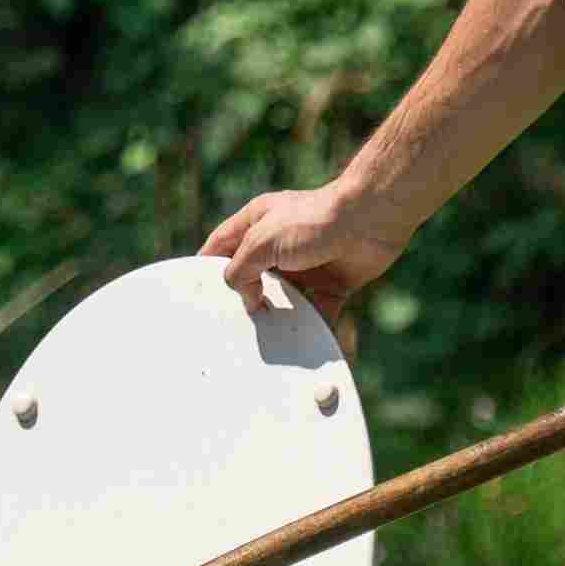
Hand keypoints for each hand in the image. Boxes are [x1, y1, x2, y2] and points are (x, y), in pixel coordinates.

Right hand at [201, 182, 408, 344]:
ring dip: (275, 317)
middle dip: (241, 298)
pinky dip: (311, 328)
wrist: (370, 221)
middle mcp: (280, 243)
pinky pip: (317, 311)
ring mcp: (307, 264)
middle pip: (252, 275)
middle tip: (226, 324)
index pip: (222, 245)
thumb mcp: (262, 241)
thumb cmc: (314, 221)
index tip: (194, 293)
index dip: (206, 266)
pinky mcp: (333, 283)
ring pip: (283, 298)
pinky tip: (298, 344)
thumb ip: (242, 270)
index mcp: (258, 221)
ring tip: (259, 341)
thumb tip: (248, 300)